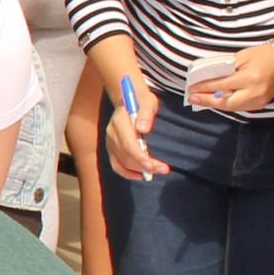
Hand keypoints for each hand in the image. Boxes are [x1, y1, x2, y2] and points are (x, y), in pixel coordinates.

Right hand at [98, 65, 171, 181]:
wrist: (130, 99)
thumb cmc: (142, 100)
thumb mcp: (148, 101)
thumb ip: (146, 113)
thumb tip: (143, 129)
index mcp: (119, 122)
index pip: (128, 145)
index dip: (140, 158)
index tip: (154, 165)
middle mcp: (111, 134)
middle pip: (126, 156)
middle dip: (145, 166)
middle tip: (164, 169)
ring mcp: (110, 142)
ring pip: (123, 163)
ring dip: (140, 170)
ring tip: (158, 170)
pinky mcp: (112, 149)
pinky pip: (117, 166)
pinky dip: (128, 173)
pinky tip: (141, 175)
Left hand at [188, 44, 273, 114]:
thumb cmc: (262, 54)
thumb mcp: (241, 57)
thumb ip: (224, 69)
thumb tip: (206, 78)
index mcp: (249, 78)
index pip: (221, 86)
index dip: (205, 88)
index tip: (191, 88)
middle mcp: (254, 92)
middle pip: (225, 102)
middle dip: (207, 101)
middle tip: (191, 99)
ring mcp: (259, 101)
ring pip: (232, 107)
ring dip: (215, 104)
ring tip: (200, 101)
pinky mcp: (261, 104)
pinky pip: (239, 107)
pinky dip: (226, 104)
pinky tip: (215, 101)